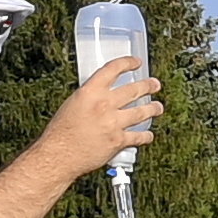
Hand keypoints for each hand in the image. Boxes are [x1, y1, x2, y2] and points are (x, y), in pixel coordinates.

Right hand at [44, 55, 162, 175]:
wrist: (59, 155)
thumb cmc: (61, 132)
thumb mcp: (73, 104)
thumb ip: (90, 98)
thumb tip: (102, 95)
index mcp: (90, 92)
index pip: (113, 70)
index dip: (127, 63)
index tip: (136, 62)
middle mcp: (104, 104)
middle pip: (133, 90)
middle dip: (148, 86)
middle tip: (155, 84)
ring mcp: (113, 123)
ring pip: (141, 112)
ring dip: (153, 108)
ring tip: (158, 107)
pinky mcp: (118, 141)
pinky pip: (138, 136)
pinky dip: (146, 136)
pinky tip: (149, 135)